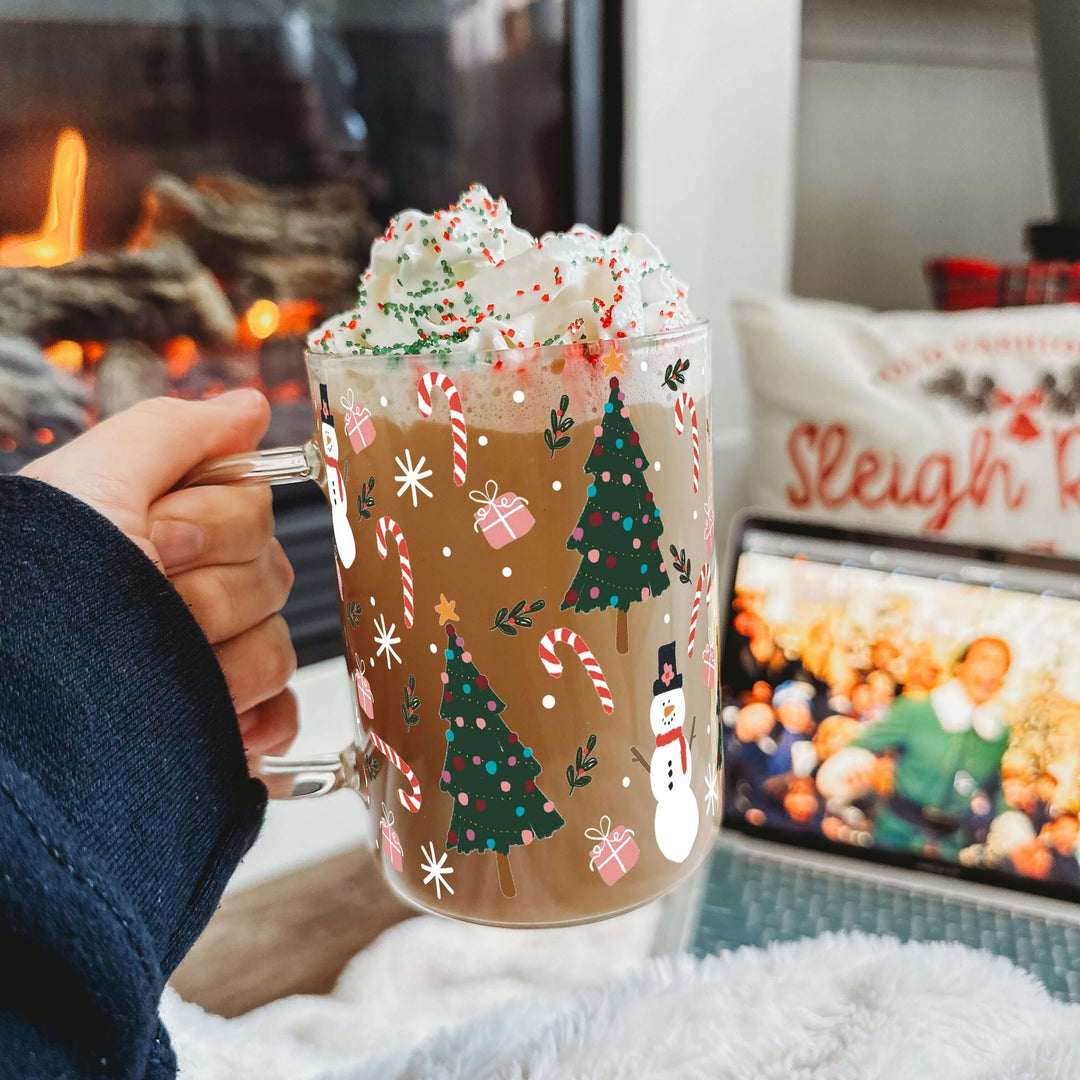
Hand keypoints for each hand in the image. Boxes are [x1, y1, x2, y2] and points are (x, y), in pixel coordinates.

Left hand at [22, 390, 297, 754]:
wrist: (19, 704)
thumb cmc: (36, 593)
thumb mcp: (94, 484)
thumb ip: (174, 431)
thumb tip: (250, 406)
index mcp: (164, 533)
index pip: (253, 508)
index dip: (215, 521)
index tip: (158, 535)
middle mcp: (188, 594)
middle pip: (274, 574)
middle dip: (213, 593)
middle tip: (151, 601)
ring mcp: (207, 665)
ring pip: (277, 646)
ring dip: (227, 661)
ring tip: (161, 673)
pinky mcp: (219, 724)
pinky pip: (279, 712)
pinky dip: (261, 718)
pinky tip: (220, 717)